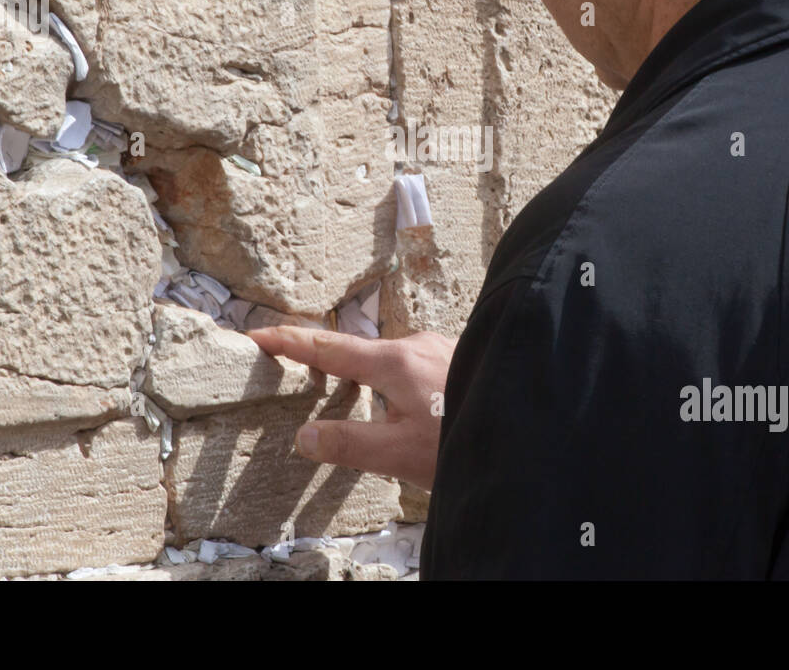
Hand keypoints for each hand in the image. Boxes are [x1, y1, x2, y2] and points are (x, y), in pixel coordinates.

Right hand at [247, 327, 455, 489]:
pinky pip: (418, 368)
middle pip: (359, 352)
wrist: (533, 435)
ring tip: (370, 413)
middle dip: (331, 364)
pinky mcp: (463, 359)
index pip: (327, 348)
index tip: (255, 333)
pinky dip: (401, 386)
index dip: (288, 342)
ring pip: (393, 362)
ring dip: (374, 382)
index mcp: (395, 362)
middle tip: (301, 371)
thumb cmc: (466, 443)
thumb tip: (303, 437)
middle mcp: (418, 345)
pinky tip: (415, 414)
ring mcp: (444, 349)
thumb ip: (347, 445)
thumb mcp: (398, 455)